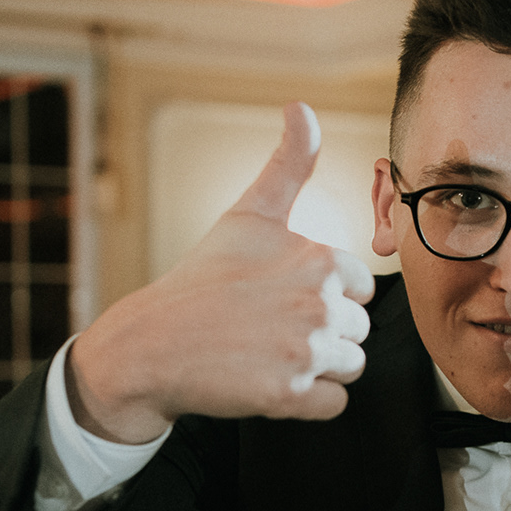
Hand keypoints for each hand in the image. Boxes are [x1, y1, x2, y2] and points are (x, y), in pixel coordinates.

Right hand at [67, 103, 374, 441]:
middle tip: (269, 326)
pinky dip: (308, 400)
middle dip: (321, 331)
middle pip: (358, 328)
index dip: (324, 293)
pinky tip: (270, 380)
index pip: (360, 286)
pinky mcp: (292, 396)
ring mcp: (306, 352)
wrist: (150, 345)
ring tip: (269, 351)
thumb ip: (289, 164)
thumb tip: (302, 108)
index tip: (281, 294)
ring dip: (317, 365)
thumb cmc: (202, 279)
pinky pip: (335, 403)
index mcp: (321, 260)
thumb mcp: (248, 215)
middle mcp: (320, 304)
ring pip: (351, 365)